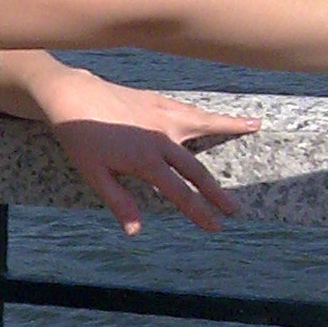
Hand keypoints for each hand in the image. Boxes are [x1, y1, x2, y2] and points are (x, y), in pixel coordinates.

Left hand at [48, 81, 261, 235]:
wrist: (72, 95)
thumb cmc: (80, 137)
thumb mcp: (94, 175)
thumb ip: (119, 202)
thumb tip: (136, 231)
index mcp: (147, 161)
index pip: (181, 194)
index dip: (200, 213)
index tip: (216, 227)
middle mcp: (162, 138)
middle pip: (197, 169)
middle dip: (218, 192)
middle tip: (235, 209)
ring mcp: (163, 116)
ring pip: (204, 125)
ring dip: (230, 127)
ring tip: (255, 126)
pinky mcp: (159, 101)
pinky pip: (191, 109)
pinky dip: (209, 112)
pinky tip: (218, 113)